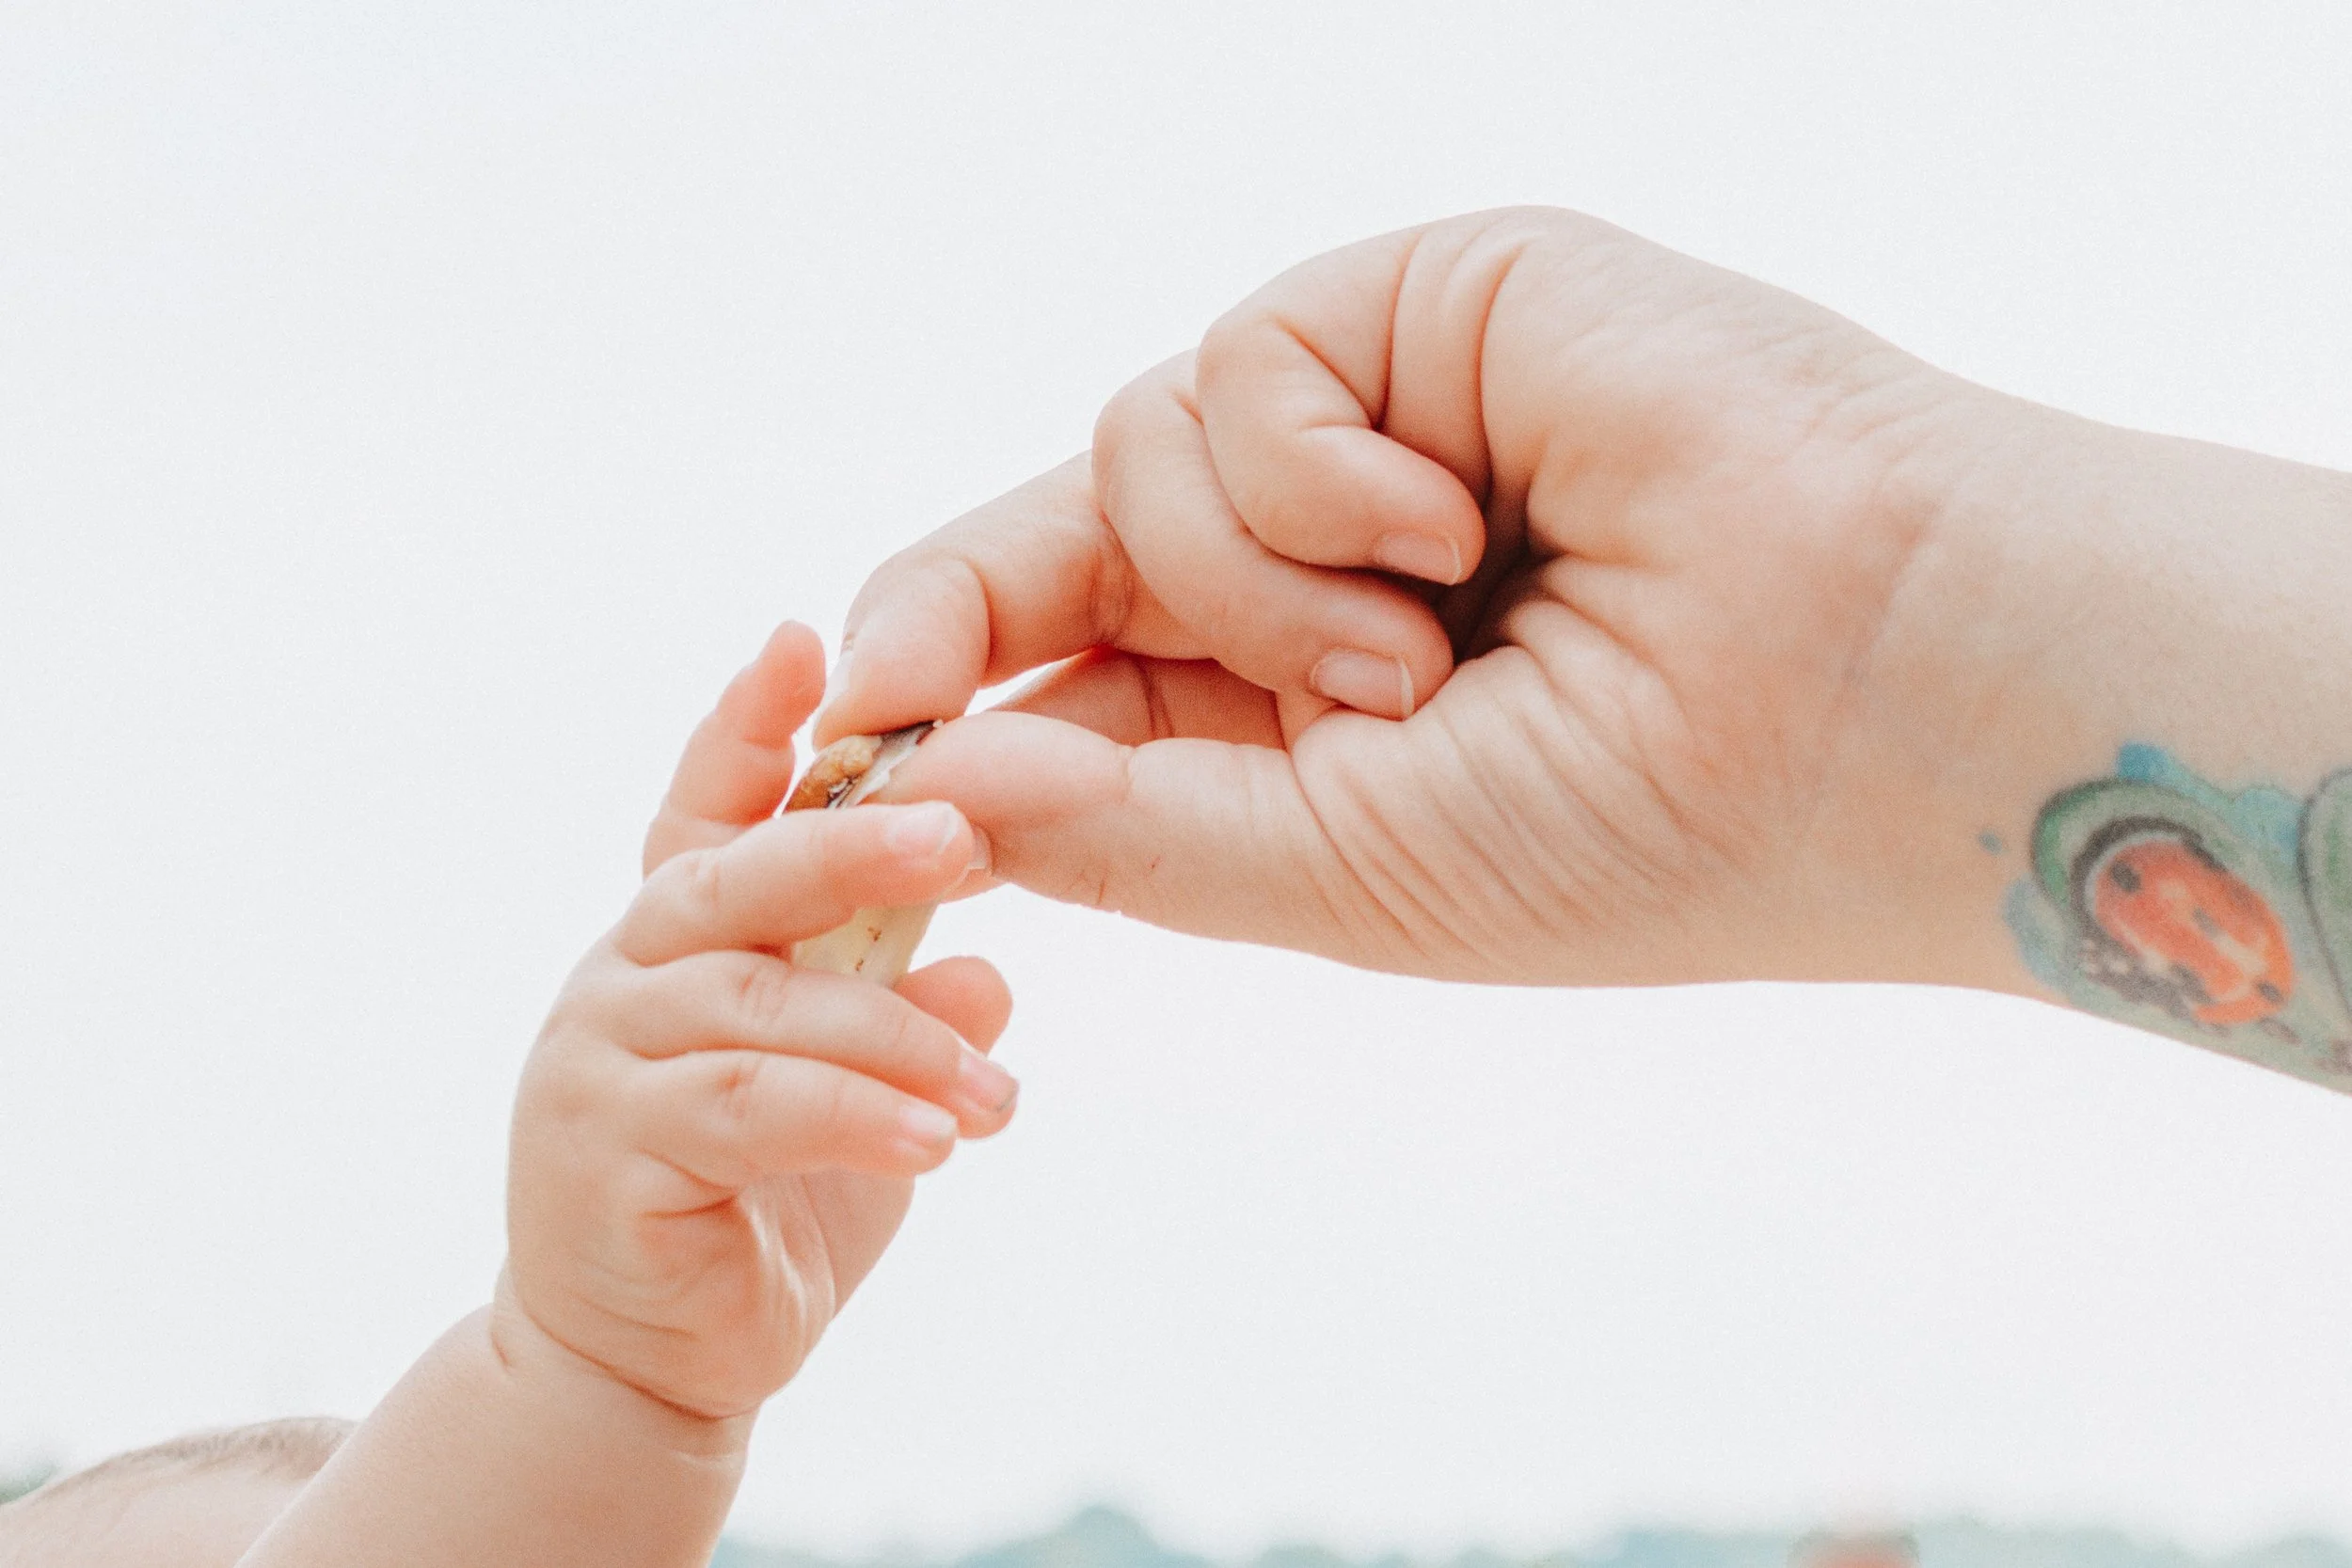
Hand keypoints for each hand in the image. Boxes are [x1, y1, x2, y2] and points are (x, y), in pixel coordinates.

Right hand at [505, 623, 1015, 1419]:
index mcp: (683, 938)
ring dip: (891, 1040)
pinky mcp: (598, 1152)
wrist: (650, 1367)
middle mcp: (628, 977)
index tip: (803, 638)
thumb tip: (991, 980)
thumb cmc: (763, 1208)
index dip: (749, 723)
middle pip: (735, 877)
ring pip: (758, 1004)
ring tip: (993, 1094)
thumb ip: (909, 1027)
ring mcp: (598, 1061)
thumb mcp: (861, 1102)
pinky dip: (849, 1114)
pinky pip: (743, 1107)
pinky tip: (938, 1142)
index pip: (712, 807)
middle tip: (964, 834)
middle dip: (852, 843)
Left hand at [821, 207, 2052, 989]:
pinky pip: (1234, 371)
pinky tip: (1458, 523)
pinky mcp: (1413, 308)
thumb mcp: (1344, 873)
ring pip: (1131, 457)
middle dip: (967, 610)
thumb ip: (1128, 827)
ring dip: (1248, 584)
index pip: (1069, 683)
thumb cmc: (1646, 823)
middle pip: (1055, 545)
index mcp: (1302, 711)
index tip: (842, 754)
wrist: (1880, 688)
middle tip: (877, 686)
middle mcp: (1318, 561)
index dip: (946, 710)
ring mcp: (1366, 430)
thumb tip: (933, 777)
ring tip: (1426, 650)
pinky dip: (1312, 477)